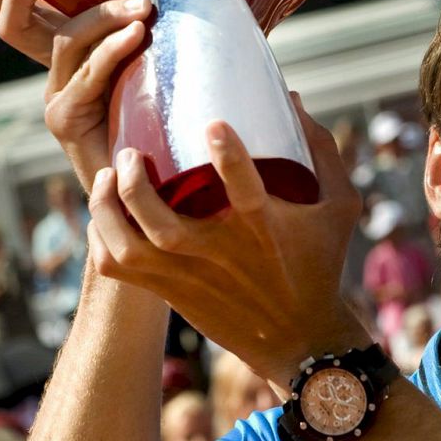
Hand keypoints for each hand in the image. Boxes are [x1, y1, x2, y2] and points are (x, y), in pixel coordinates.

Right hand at [0, 0, 149, 188]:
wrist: (150, 185)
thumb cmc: (157, 121)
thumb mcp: (144, 68)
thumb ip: (136, 37)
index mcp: (65, 62)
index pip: (22, 20)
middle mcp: (53, 78)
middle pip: (20, 26)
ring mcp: (56, 99)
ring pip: (65, 42)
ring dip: (103, 17)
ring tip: (140, 6)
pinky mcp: (67, 120)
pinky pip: (89, 74)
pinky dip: (113, 49)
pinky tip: (135, 35)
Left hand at [87, 94, 367, 388]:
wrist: (301, 343)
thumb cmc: (321, 266)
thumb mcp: (339, 208)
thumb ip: (321, 151)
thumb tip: (290, 97)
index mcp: (263, 229)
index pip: (245, 191)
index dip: (229, 156)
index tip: (213, 123)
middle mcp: (220, 254)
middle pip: (163, 224)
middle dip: (136, 185)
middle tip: (129, 153)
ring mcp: (189, 276)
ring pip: (130, 248)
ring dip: (109, 209)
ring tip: (106, 177)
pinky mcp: (170, 292)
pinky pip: (118, 268)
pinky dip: (101, 239)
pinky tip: (105, 213)